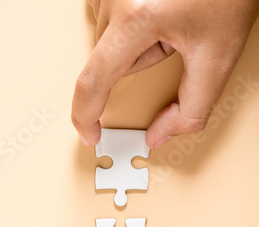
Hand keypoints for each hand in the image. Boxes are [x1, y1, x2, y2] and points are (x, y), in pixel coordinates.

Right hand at [72, 0, 258, 148]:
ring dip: (132, 41)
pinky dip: (125, 24)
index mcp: (136, 18)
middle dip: (139, 60)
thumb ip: (192, 106)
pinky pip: (105, 19)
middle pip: (108, 61)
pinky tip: (150, 10)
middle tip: (172, 37)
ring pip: (106, 41)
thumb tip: (161, 134)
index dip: (87, 115)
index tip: (90, 133)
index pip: (94, 81)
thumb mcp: (218, 54)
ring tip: (165, 17)